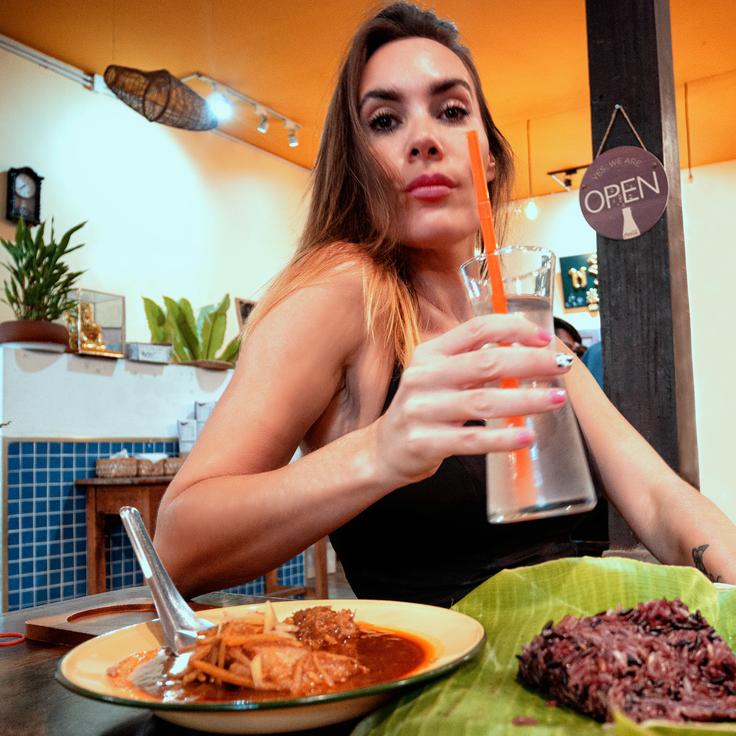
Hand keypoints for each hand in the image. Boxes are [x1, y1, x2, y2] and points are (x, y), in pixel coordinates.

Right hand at [373, 313, 572, 484]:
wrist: (384, 450)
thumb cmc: (423, 410)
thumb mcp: (437, 376)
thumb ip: (471, 362)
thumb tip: (528, 352)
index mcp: (429, 353)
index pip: (476, 330)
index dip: (513, 329)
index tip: (544, 338)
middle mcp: (424, 377)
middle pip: (486, 363)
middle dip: (530, 363)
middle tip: (561, 367)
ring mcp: (422, 410)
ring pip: (483, 402)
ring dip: (525, 400)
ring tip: (555, 400)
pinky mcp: (425, 442)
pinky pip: (471, 440)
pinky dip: (502, 439)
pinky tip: (526, 437)